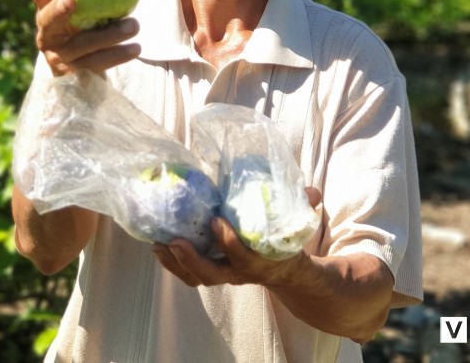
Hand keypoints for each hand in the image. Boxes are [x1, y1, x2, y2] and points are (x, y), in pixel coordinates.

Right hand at [33, 0, 140, 75]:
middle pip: (50, 22)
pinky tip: (134, 48)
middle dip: (58, 10)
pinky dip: (117, 55)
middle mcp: (47, 37)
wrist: (83, 77)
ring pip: (83, 45)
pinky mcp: (74, 76)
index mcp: (46, 18)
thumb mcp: (84, 15)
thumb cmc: (86, 34)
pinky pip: (98, 63)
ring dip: (110, 35)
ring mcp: (59, 59)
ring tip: (134, 25)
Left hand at [150, 186, 321, 287]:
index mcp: (261, 261)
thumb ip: (306, 207)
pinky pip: (188, 274)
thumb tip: (312, 191)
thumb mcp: (301, 227)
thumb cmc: (287, 243)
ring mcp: (224, 274)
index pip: (243, 256)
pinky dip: (172, 262)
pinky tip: (158, 244)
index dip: (229, 242)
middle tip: (175, 240)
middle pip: (211, 274)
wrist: (287, 275)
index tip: (217, 221)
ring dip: (174, 263)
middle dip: (191, 260)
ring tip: (157, 244)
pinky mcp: (211, 271)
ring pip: (195, 277)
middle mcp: (239, 273)